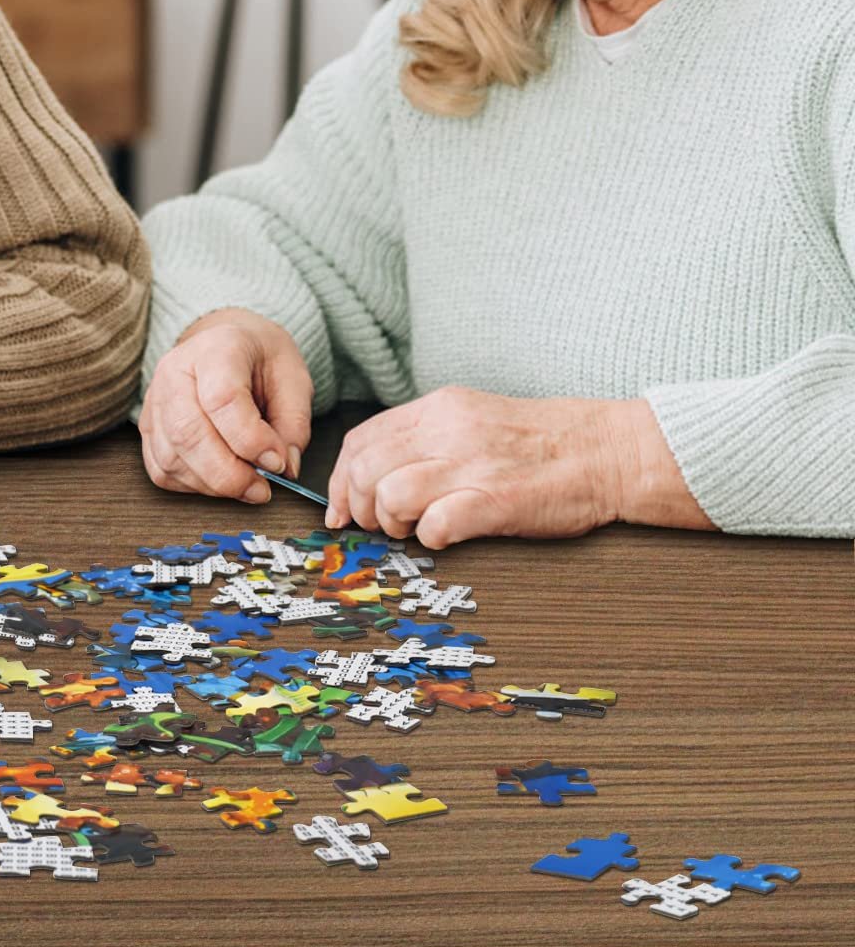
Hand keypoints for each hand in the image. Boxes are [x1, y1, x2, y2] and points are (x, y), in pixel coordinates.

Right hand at [139, 308, 313, 503]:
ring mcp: (155, 399)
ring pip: (171, 458)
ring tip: (246, 484)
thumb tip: (284, 468)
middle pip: (187, 432)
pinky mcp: (148, 426)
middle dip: (228, 474)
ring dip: (212, 484)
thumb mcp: (293, 378)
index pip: (222, 399)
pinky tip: (219, 479)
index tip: (277, 461)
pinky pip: (161, 470)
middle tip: (261, 488)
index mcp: (216, 348)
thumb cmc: (260, 358)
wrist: (226, 342)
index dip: (251, 440)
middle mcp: (175, 371)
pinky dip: (193, 485)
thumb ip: (293, 424)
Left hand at [322, 386, 700, 547]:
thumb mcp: (472, 418)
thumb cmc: (539, 442)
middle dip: (358, 506)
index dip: (340, 479)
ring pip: (390, 494)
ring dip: (391, 522)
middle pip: (365, 469)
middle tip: (376, 526)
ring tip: (412, 529)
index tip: (340, 508)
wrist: (606, 450)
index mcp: (438, 409)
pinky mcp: (498, 500)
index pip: (362, 440)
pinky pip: (436, 524)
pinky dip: (428, 538)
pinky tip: (443, 536)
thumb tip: (374, 473)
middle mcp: (448, 431)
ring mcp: (473, 464)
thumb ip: (425, 437)